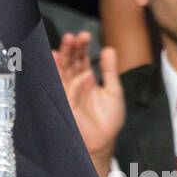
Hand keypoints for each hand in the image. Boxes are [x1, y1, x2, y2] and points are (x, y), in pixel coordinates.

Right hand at [53, 31, 124, 174]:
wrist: (104, 141)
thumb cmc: (109, 119)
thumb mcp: (114, 91)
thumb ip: (110, 70)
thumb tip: (109, 49)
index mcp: (86, 79)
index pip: (81, 58)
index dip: (81, 47)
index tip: (84, 35)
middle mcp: (75, 83)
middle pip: (69, 61)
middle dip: (71, 48)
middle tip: (74, 36)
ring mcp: (68, 92)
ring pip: (62, 71)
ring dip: (64, 56)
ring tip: (67, 42)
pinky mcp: (65, 103)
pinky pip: (65, 88)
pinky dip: (71, 79)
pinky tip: (78, 70)